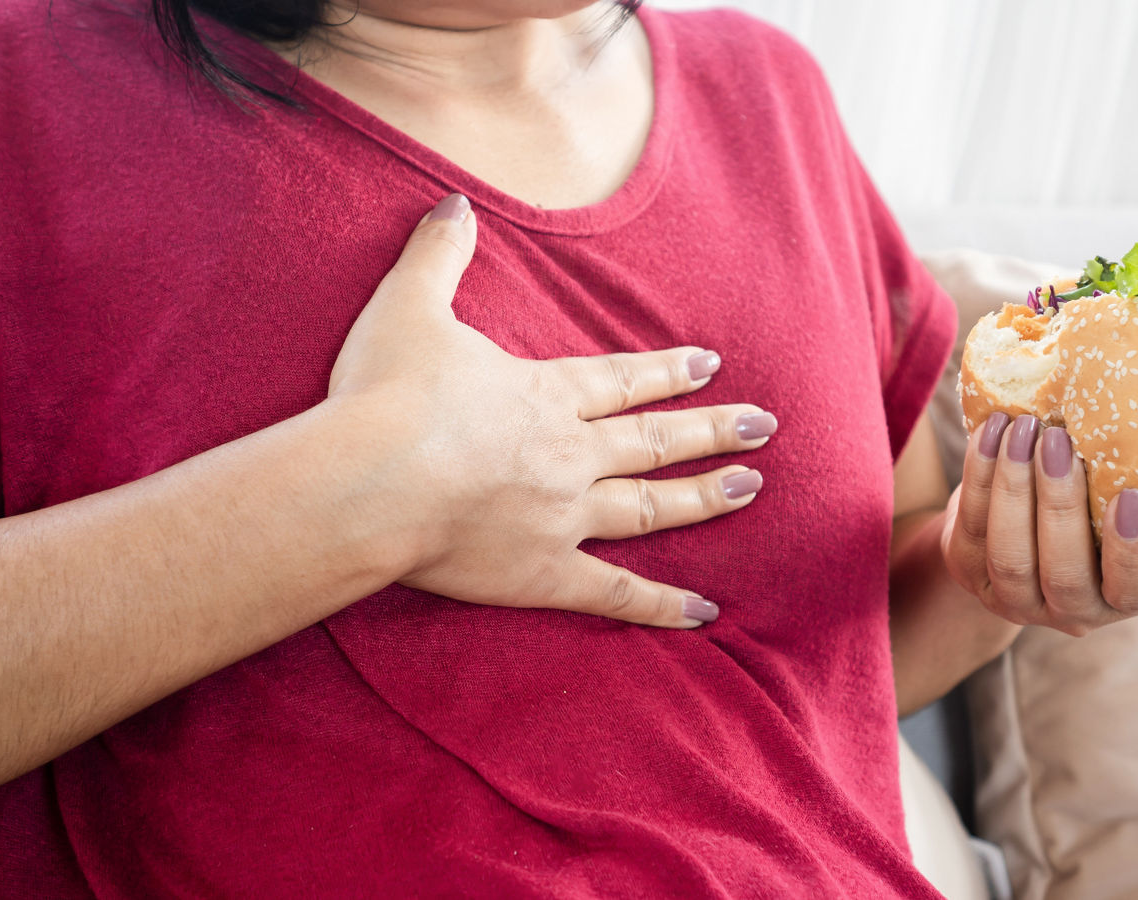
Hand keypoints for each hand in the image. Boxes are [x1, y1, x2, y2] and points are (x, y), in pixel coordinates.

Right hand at [327, 194, 775, 627]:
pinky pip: (617, 593)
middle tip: (764, 425)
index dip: (668, 372)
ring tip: (751, 487)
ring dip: (705, 497)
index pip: (621, 381)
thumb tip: (456, 202)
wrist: (372, 481)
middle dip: (713, 430)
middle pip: (655, 440)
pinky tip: (706, 612)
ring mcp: (566, 516)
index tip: (711, 365)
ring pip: (652, 506)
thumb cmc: (384, 396)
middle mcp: (571, 453)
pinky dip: (663, 605)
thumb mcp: (409, 306)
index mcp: (545, 395)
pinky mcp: (546, 574)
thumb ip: (439, 254)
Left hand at [940, 413, 1137, 635]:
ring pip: (1010, 556)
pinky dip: (980, 474)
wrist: (1028, 524)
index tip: (1131, 496)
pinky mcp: (969, 574)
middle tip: (1058, 440)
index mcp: (1127, 596)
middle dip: (1059, 503)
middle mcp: (1074, 612)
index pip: (1134, 589)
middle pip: (1064, 575)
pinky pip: (972, 528)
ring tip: (1021, 429)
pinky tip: (992, 431)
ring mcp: (1016, 601)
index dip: (1132, 549)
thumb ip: (1134, 481)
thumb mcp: (1124, 499)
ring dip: (1013, 487)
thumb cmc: (1099, 503)